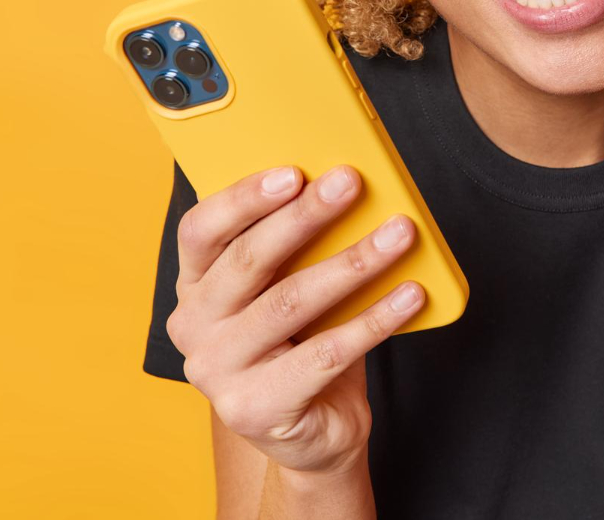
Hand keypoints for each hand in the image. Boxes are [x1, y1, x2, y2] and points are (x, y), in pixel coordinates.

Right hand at [165, 164, 427, 473]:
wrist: (312, 433)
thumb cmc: (302, 343)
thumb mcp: (289, 287)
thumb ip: (298, 247)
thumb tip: (345, 188)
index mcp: (194, 285)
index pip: (201, 229)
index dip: (244, 197)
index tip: (294, 171)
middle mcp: (193, 326)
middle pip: (249, 260)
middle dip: (305, 216)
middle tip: (351, 182)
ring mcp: (218, 372)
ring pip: (291, 302)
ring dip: (353, 261)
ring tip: (399, 233)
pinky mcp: (255, 408)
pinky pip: (325, 354)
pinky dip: (375, 319)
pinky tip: (410, 295)